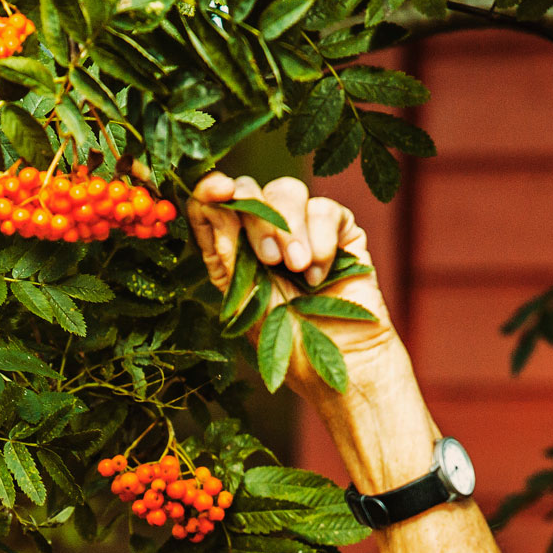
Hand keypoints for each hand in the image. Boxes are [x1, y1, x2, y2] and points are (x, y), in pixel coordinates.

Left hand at [184, 173, 403, 398]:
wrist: (341, 362)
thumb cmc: (288, 342)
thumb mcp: (246, 298)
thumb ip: (226, 249)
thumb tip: (211, 200)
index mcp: (231, 251)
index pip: (213, 205)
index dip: (211, 189)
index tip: (219, 190)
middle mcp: (264, 234)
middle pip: (249, 190)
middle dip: (256, 216)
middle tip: (269, 259)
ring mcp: (302, 229)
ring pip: (287, 190)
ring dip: (288, 226)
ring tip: (297, 268)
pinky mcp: (338, 230)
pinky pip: (325, 208)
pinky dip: (321, 237)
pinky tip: (320, 273)